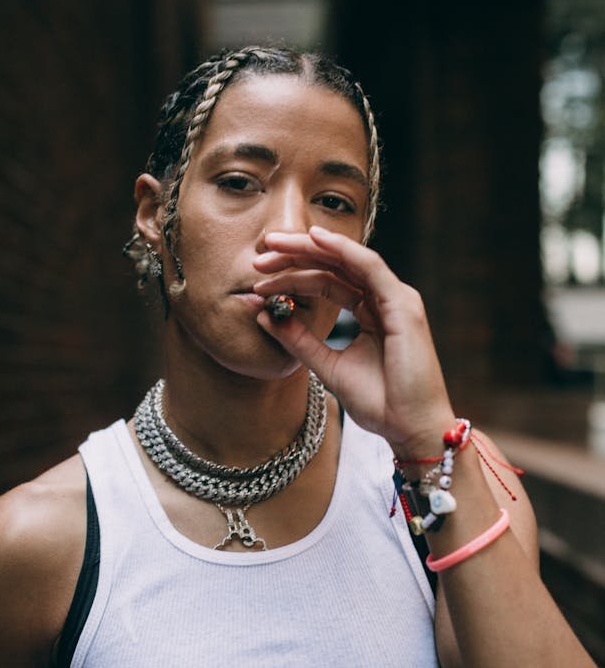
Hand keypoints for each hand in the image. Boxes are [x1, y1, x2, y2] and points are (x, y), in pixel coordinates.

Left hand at [253, 226, 454, 456]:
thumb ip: (298, 339)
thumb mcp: (327, 365)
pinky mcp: (403, 304)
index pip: (327, 281)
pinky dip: (342, 250)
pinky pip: (369, 267)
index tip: (258, 282)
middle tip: (259, 256)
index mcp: (370, 312)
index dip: (292, 276)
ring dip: (310, 249)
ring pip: (348, 260)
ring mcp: (396, 299)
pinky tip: (315, 239)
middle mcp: (383, 299)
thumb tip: (265, 315)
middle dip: (295, 256)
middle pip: (335, 265)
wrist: (409, 428)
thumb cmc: (379, 402)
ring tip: (274, 244)